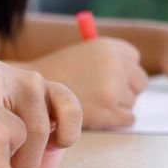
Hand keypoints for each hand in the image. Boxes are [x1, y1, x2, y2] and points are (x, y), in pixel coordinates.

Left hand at [0, 59, 81, 167]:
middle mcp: (1, 73)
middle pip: (5, 127)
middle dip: (4, 158)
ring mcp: (30, 80)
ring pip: (36, 129)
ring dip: (30, 160)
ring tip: (17, 166)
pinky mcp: (57, 90)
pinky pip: (71, 112)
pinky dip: (65, 137)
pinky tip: (52, 146)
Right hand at [31, 38, 148, 129]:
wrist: (27, 94)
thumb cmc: (57, 76)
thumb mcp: (83, 54)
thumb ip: (109, 59)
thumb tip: (136, 74)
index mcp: (107, 47)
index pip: (134, 59)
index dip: (120, 70)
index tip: (103, 75)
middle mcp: (113, 64)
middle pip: (139, 81)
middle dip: (124, 89)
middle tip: (99, 94)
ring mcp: (111, 88)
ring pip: (132, 102)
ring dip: (115, 106)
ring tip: (89, 103)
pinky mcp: (108, 111)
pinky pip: (128, 119)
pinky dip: (114, 120)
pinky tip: (93, 115)